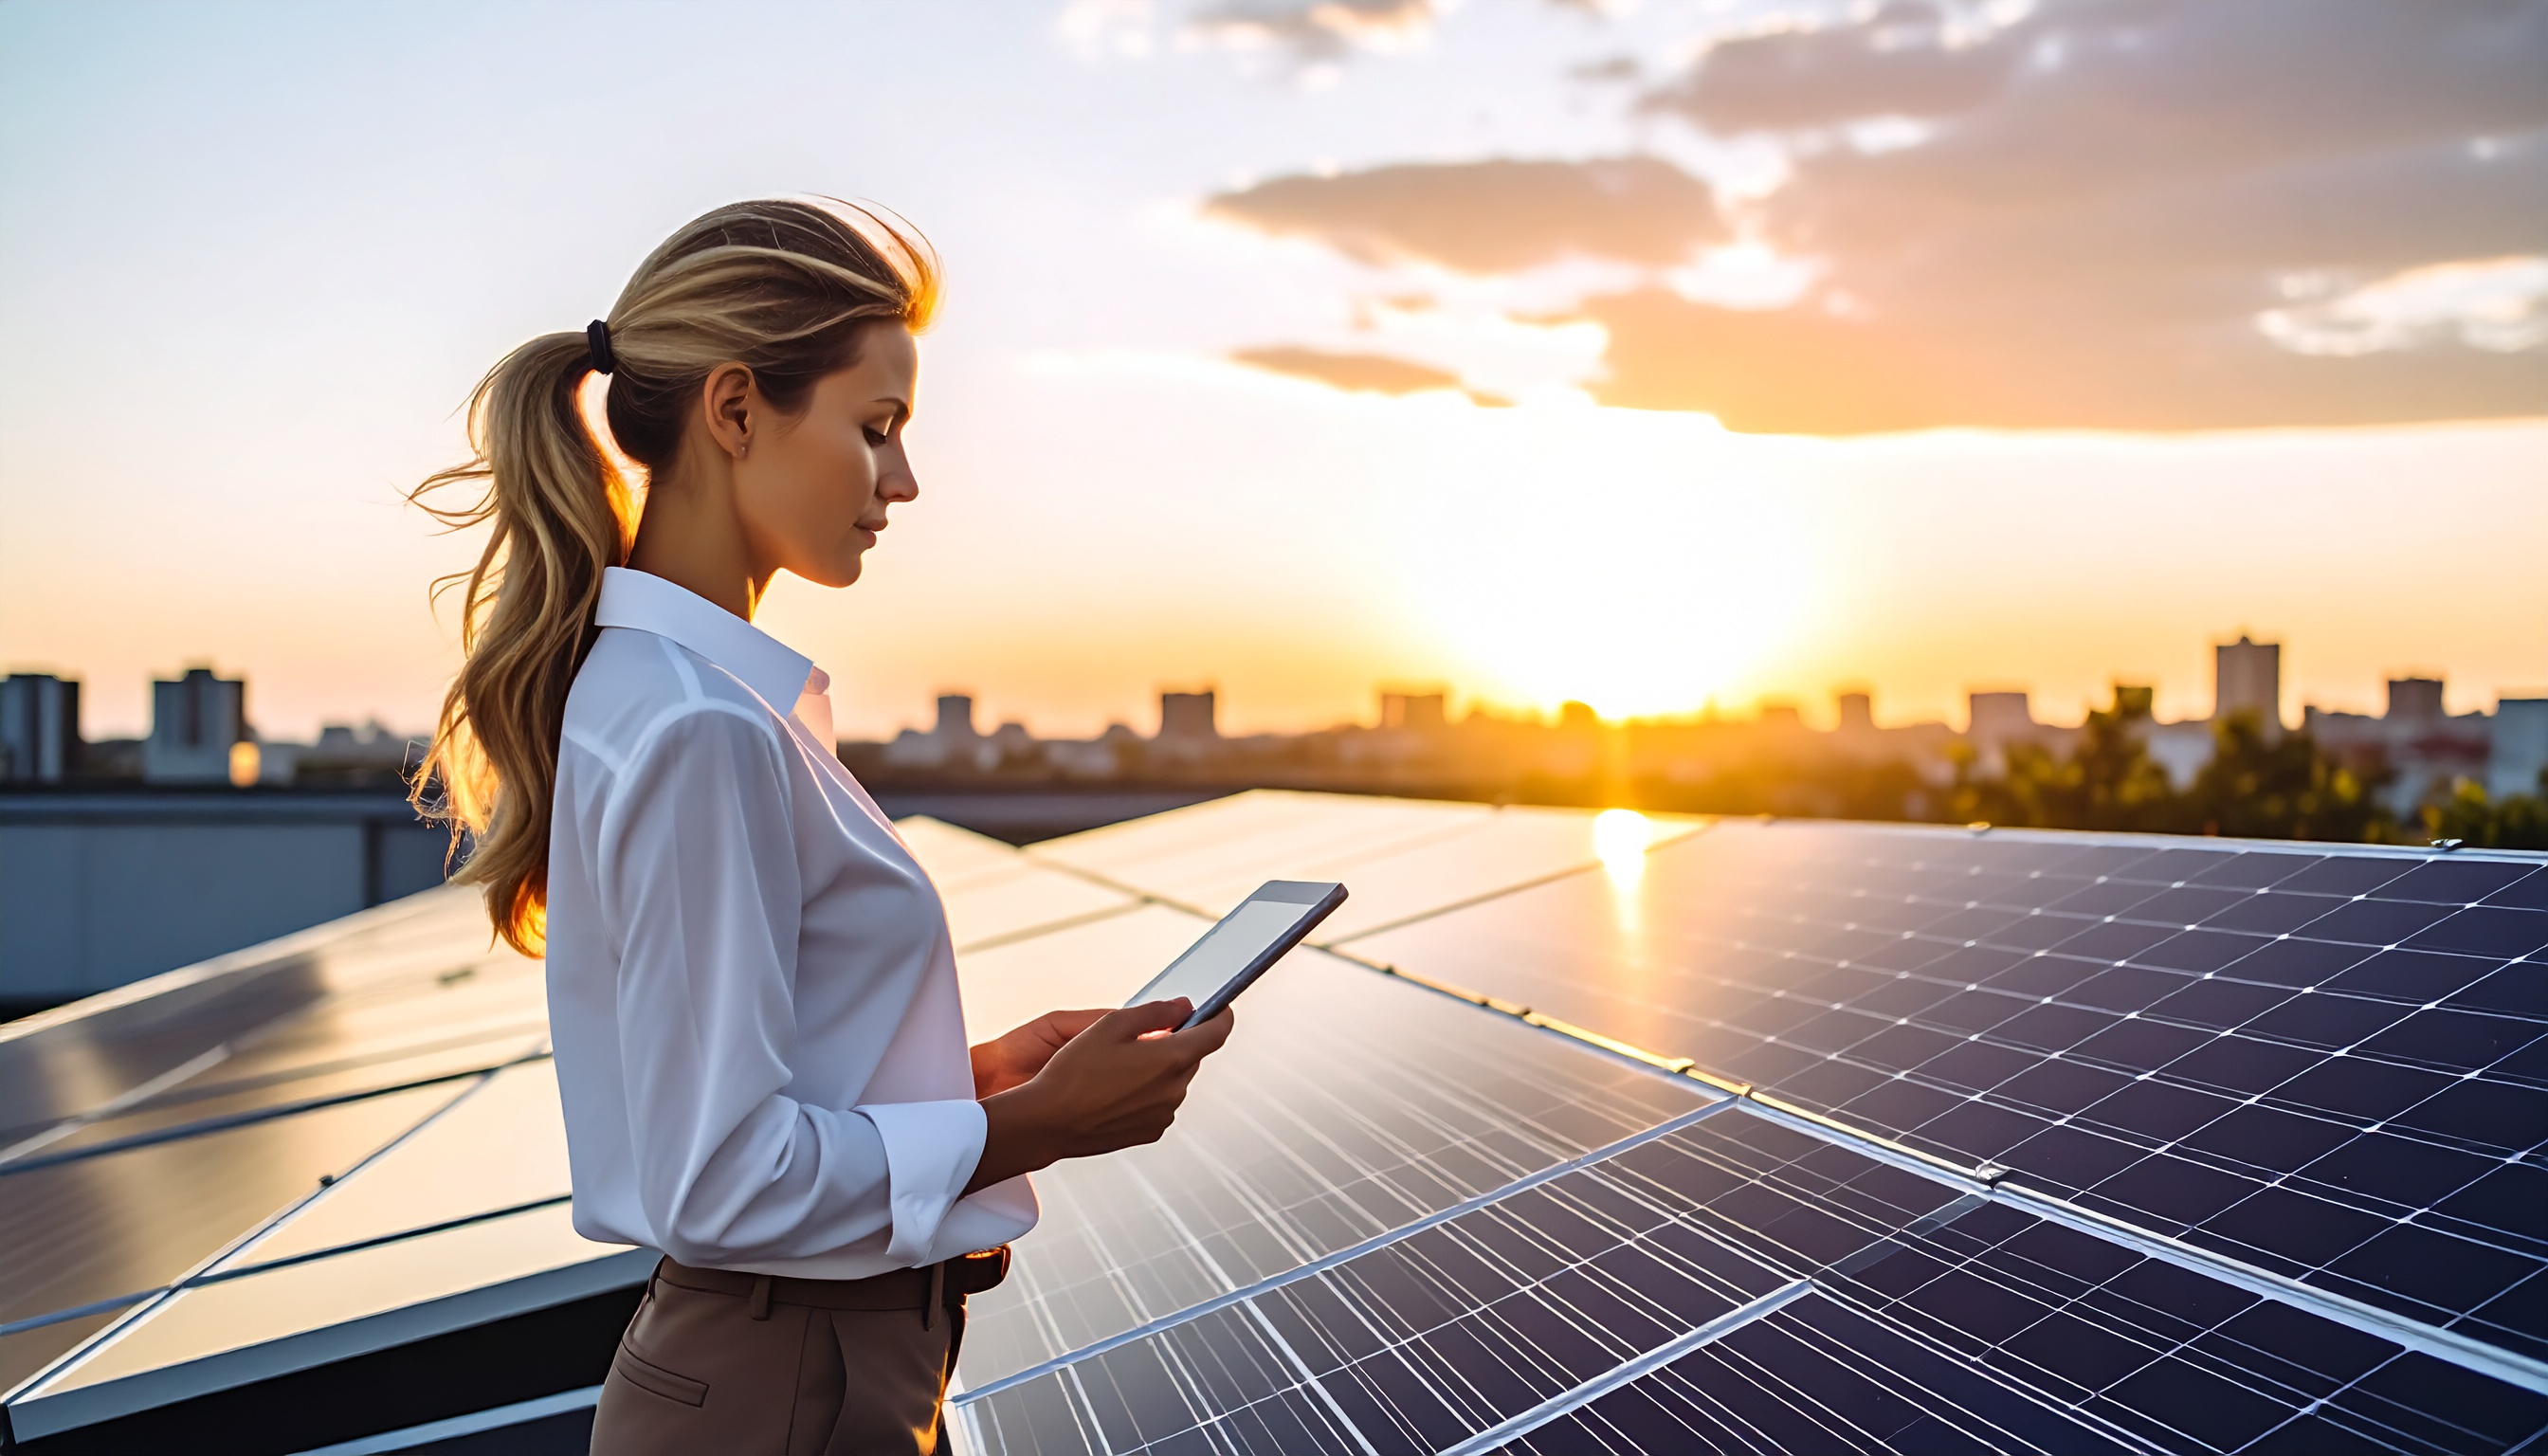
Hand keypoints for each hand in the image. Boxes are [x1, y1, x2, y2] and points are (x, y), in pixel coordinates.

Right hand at [965, 999, 1235, 1192]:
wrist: (1049, 1121)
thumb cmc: (1074, 1074)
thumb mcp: (1112, 1025)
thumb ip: (1156, 1011)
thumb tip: (1183, 1007)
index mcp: (1172, 1059)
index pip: (1217, 1032)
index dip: (1221, 1014)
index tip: (1219, 1007)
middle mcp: (1175, 1089)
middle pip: (1191, 1055)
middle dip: (1174, 1042)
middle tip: (1138, 1036)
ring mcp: (1164, 1113)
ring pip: (1173, 1079)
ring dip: (1158, 1068)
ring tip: (1116, 1066)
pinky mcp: (1151, 1131)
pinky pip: (1159, 1102)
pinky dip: (1147, 1092)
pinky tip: (1115, 1088)